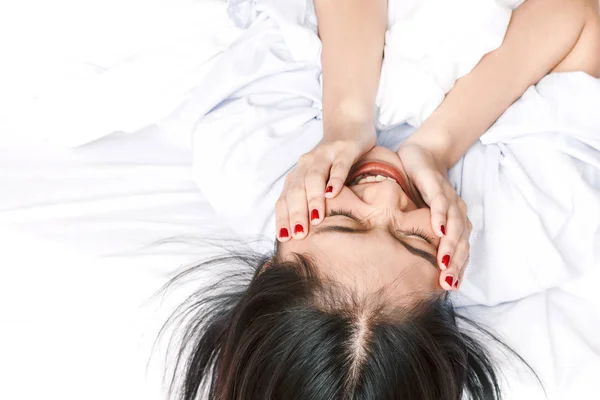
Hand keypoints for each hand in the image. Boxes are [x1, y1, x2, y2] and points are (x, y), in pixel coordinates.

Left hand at [276, 126, 375, 240]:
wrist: (349, 125)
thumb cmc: (332, 161)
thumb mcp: (318, 180)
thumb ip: (309, 199)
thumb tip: (303, 232)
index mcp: (297, 174)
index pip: (285, 198)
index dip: (283, 218)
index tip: (284, 239)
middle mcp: (307, 164)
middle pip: (297, 190)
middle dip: (296, 213)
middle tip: (300, 235)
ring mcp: (325, 155)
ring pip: (314, 177)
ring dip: (313, 198)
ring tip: (317, 218)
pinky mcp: (344, 149)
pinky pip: (339, 165)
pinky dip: (335, 179)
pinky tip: (333, 193)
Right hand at [397, 140, 471, 290]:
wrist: (421, 153)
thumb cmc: (420, 188)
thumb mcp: (419, 215)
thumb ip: (421, 233)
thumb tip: (411, 262)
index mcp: (455, 220)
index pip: (460, 249)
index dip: (457, 268)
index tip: (450, 288)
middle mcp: (457, 210)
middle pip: (460, 241)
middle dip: (455, 263)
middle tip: (447, 283)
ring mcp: (448, 196)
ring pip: (454, 224)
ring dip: (449, 244)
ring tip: (443, 262)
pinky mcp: (436, 182)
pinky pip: (441, 201)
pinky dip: (441, 215)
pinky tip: (438, 228)